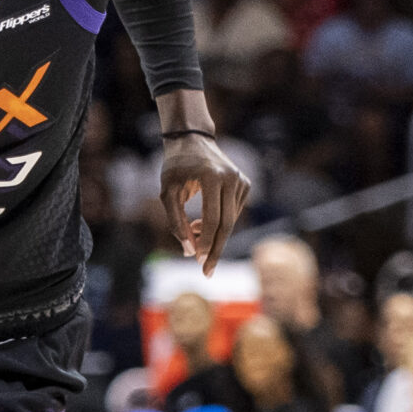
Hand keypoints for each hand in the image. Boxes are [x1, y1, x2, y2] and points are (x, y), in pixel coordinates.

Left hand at [159, 134, 249, 276]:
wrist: (192, 140)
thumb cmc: (175, 166)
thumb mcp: (168, 193)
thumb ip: (176, 222)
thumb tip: (189, 252)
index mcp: (213, 177)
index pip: (213, 219)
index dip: (206, 243)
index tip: (198, 262)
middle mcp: (232, 178)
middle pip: (227, 224)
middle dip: (215, 249)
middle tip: (206, 271)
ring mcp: (241, 181)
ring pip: (231, 221)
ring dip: (213, 236)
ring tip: (193, 234)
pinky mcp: (245, 184)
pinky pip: (233, 213)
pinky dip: (219, 225)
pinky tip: (202, 224)